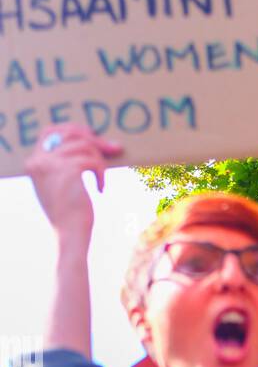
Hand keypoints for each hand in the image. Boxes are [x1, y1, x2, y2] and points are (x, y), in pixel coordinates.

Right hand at [25, 124, 123, 239]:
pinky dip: (101, 172)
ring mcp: (51, 164)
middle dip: (94, 139)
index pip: (49, 132)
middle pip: (69, 133)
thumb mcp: (60, 186)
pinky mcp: (67, 170)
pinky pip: (92, 160)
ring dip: (100, 161)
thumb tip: (90, 142)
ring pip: (84, 146)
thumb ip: (64, 164)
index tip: (91, 136)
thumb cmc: (69, 215)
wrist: (70, 236)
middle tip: (114, 149)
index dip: (72, 130)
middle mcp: (39, 161)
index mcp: (34, 163)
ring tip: (101, 180)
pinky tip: (100, 188)